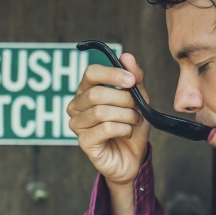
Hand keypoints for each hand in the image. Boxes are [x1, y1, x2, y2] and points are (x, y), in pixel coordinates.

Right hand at [67, 53, 149, 186]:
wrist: (131, 158)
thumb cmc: (130, 127)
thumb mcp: (138, 100)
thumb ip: (134, 79)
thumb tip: (126, 56)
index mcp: (86, 91)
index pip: (91, 73)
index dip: (112, 74)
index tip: (132, 81)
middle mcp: (76, 106)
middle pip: (97, 94)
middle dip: (124, 100)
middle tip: (137, 108)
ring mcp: (77, 125)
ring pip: (101, 112)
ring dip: (126, 116)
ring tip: (135, 121)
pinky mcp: (84, 142)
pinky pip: (105, 129)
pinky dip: (123, 129)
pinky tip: (127, 132)